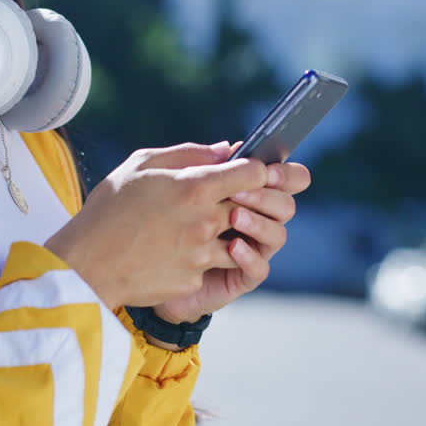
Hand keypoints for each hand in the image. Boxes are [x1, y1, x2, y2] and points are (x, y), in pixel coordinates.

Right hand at [44, 142, 268, 309]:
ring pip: (237, 241)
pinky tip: (171, 253)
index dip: (256, 172)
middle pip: (251, 208)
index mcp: (194, 187)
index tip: (247, 174)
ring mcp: (201, 254)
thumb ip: (189, 154)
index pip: (254, 174)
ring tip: (190, 229)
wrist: (86, 263)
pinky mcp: (194, 280)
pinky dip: (199, 260)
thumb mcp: (142, 165)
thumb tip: (226, 150)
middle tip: (220, 201)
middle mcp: (205, 222)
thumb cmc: (110, 209)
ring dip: (224, 235)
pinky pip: (210, 266)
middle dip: (243, 203)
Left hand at [154, 161, 311, 323]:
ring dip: (260, 223)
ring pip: (278, 235)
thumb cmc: (159, 217)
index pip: (285, 180)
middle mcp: (256, 220)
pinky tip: (232, 247)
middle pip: (286, 206)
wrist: (140, 264)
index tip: (267, 170)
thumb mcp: (171, 182)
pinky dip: (250, 257)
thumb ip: (199, 162)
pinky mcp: (241, 277)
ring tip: (233, 216)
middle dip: (268, 196)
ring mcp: (252, 249)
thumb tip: (228, 148)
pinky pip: (260, 269)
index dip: (286, 174)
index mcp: (248, 194)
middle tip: (239, 192)